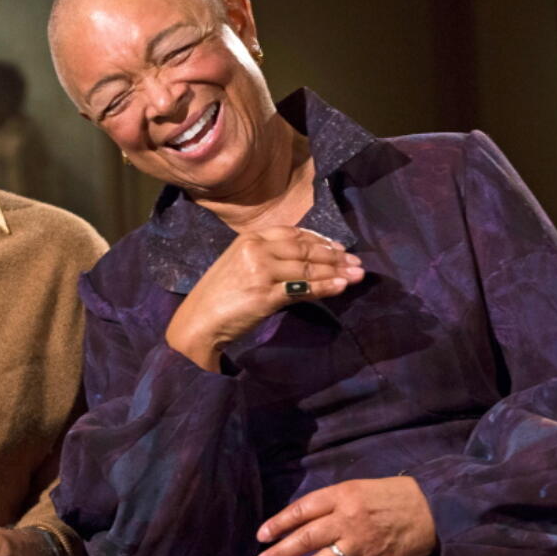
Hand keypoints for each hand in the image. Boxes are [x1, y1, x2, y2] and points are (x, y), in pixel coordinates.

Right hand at [166, 227, 363, 370]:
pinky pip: (304, 289)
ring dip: (337, 271)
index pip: (293, 233)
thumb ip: (270, 260)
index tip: (339, 247)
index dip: (320, 239)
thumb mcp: (242, 267)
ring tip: (357, 274)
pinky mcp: (266, 294)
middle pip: (305, 249)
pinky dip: (326, 287)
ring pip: (308, 268)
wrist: (199, 321)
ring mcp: (261, 271)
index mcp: (250, 239)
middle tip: (357, 262)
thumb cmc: (219, 296)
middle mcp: (256, 250)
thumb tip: (307, 263)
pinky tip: (341, 287)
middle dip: (335, 255)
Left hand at [253, 477, 435, 555]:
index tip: (261, 535)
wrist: (431, 511)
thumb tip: (298, 522)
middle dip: (280, 553)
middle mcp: (348, 520)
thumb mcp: (356, 487)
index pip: (302, 510)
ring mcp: (361, 545)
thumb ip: (329, 503)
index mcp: (342, 495)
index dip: (279, 523)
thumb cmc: (389, 495)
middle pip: (307, 537)